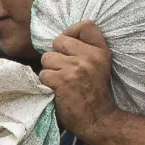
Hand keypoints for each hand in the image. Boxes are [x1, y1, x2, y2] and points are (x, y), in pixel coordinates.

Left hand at [41, 20, 117, 141]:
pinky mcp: (63, 81)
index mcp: (101, 51)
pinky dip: (46, 83)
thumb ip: (85, 50)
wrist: (97, 119)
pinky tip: (57, 90)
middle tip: (63, 70)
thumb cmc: (93, 93)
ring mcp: (76, 68)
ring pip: (48, 58)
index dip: (71, 32)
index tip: (68, 45)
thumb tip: (60, 38)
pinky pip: (43, 74)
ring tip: (61, 81)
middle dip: (56, 55)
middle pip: (59, 41)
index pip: (86, 25)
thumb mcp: (98, 66)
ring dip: (49, 70)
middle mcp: (90, 56)